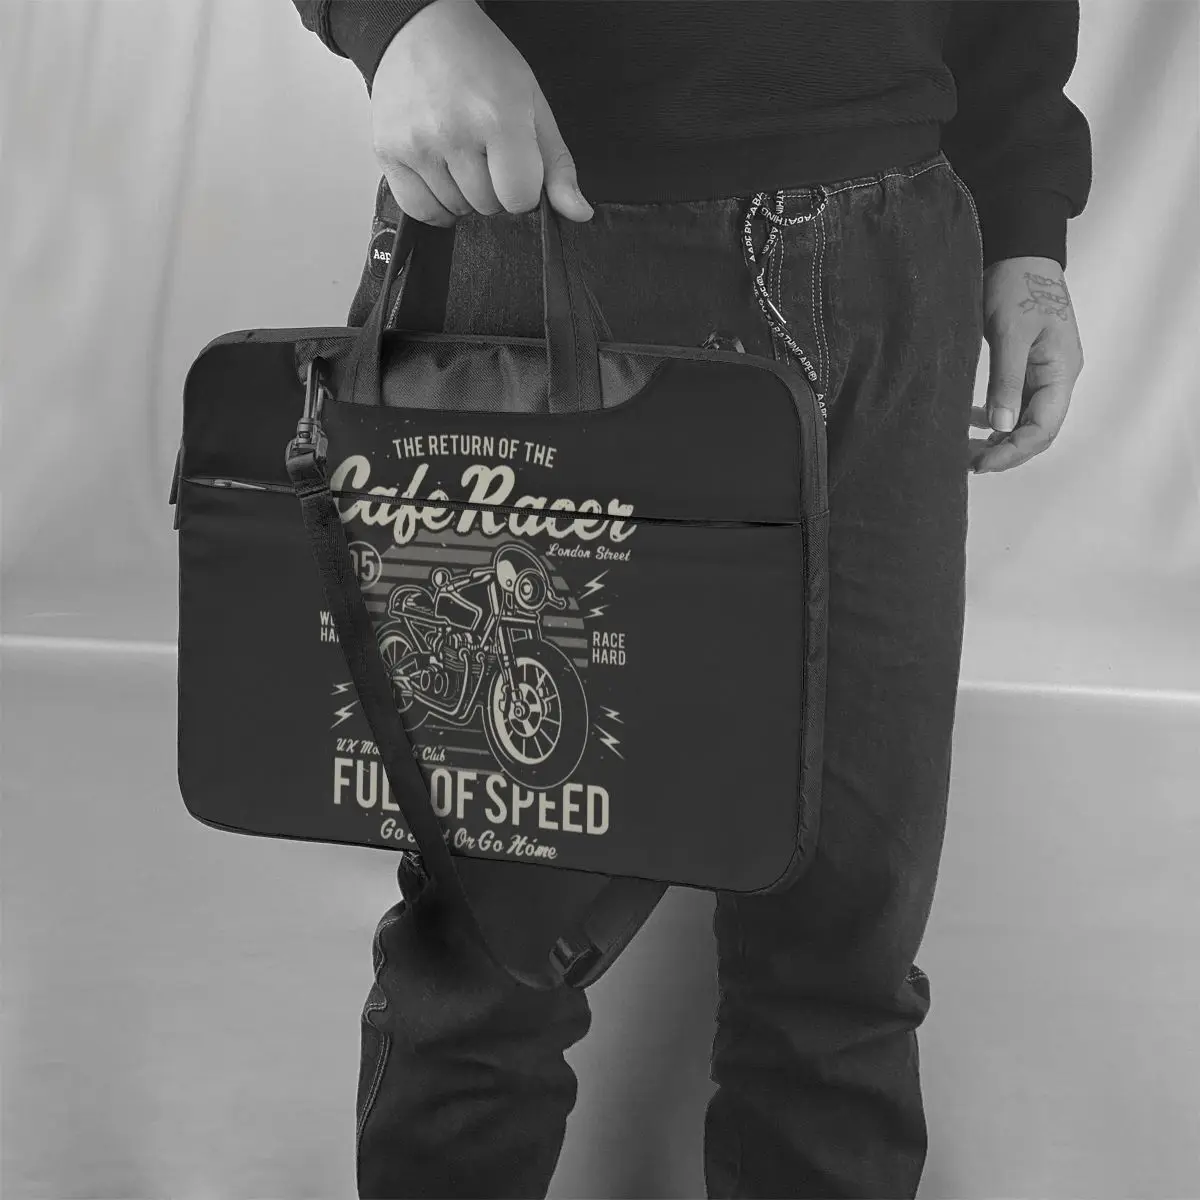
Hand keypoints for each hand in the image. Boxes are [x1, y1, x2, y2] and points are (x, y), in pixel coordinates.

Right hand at [369, 0, 592, 226]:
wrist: (420, 27)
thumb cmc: (480, 60)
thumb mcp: (532, 103)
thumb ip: (557, 165)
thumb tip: (578, 213)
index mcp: (497, 118)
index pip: (520, 198)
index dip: (524, 189)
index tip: (516, 166)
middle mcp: (453, 133)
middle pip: (488, 207)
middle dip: (494, 188)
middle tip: (485, 150)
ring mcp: (417, 145)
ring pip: (456, 210)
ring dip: (464, 194)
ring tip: (460, 154)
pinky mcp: (388, 153)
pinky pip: (420, 210)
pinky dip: (435, 204)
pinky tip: (442, 178)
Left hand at [971, 256, 1084, 472]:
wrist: (1018, 251)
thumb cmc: (1017, 285)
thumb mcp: (1010, 333)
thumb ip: (1007, 380)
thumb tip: (1002, 426)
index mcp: (1061, 372)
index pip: (1043, 429)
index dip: (1013, 452)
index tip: (981, 464)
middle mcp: (1056, 378)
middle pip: (1036, 430)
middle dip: (1006, 451)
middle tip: (970, 464)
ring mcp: (1042, 373)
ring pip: (1024, 419)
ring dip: (999, 438)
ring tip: (968, 451)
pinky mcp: (1025, 366)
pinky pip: (1014, 403)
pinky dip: (995, 418)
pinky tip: (973, 422)